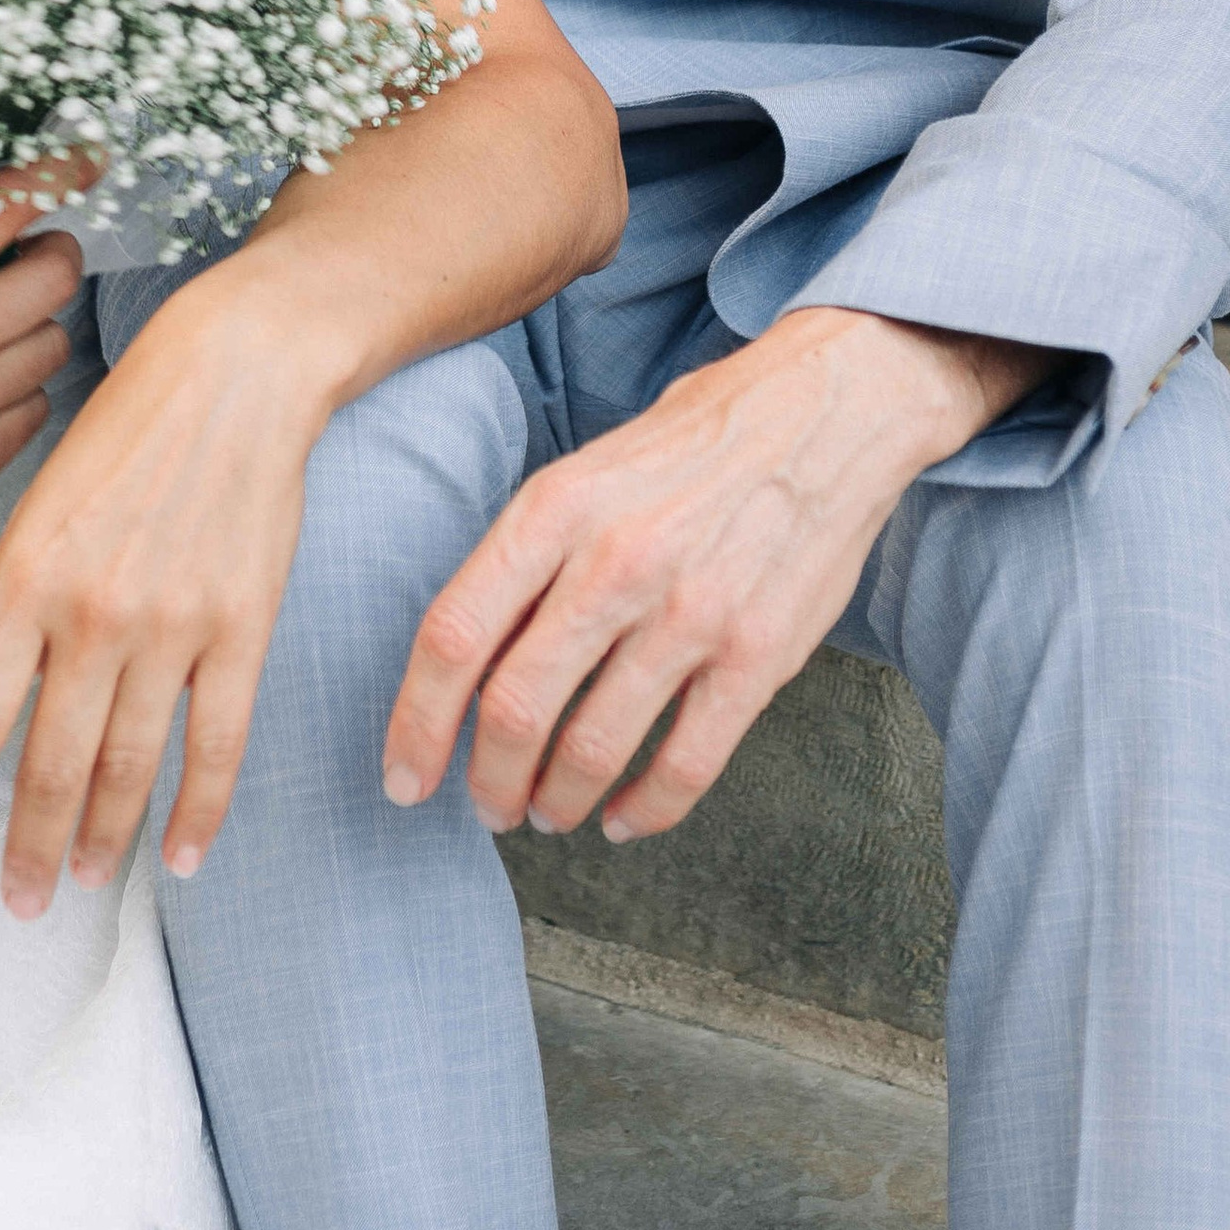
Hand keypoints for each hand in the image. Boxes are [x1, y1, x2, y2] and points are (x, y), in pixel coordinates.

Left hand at [0, 273, 325, 917]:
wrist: (234, 374)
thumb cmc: (124, 432)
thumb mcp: (29, 509)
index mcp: (26, 580)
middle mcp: (93, 611)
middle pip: (50, 764)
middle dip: (27, 847)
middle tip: (16, 902)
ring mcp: (172, 624)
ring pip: (128, 765)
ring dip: (102, 836)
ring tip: (82, 878)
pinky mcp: (242, 626)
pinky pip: (219, 742)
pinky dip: (201, 809)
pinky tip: (185, 854)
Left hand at [383, 306, 1048, 841]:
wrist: (826, 410)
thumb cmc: (693, 442)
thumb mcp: (586, 472)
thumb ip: (528, 560)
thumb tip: (467, 662)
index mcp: (556, 508)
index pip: (454, 634)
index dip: (414, 723)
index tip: (402, 777)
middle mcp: (614, 563)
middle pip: (513, 708)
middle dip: (486, 781)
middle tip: (485, 805)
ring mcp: (690, 614)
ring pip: (592, 751)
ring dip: (557, 801)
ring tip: (549, 812)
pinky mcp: (758, 657)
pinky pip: (684, 767)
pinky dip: (644, 812)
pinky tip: (624, 819)